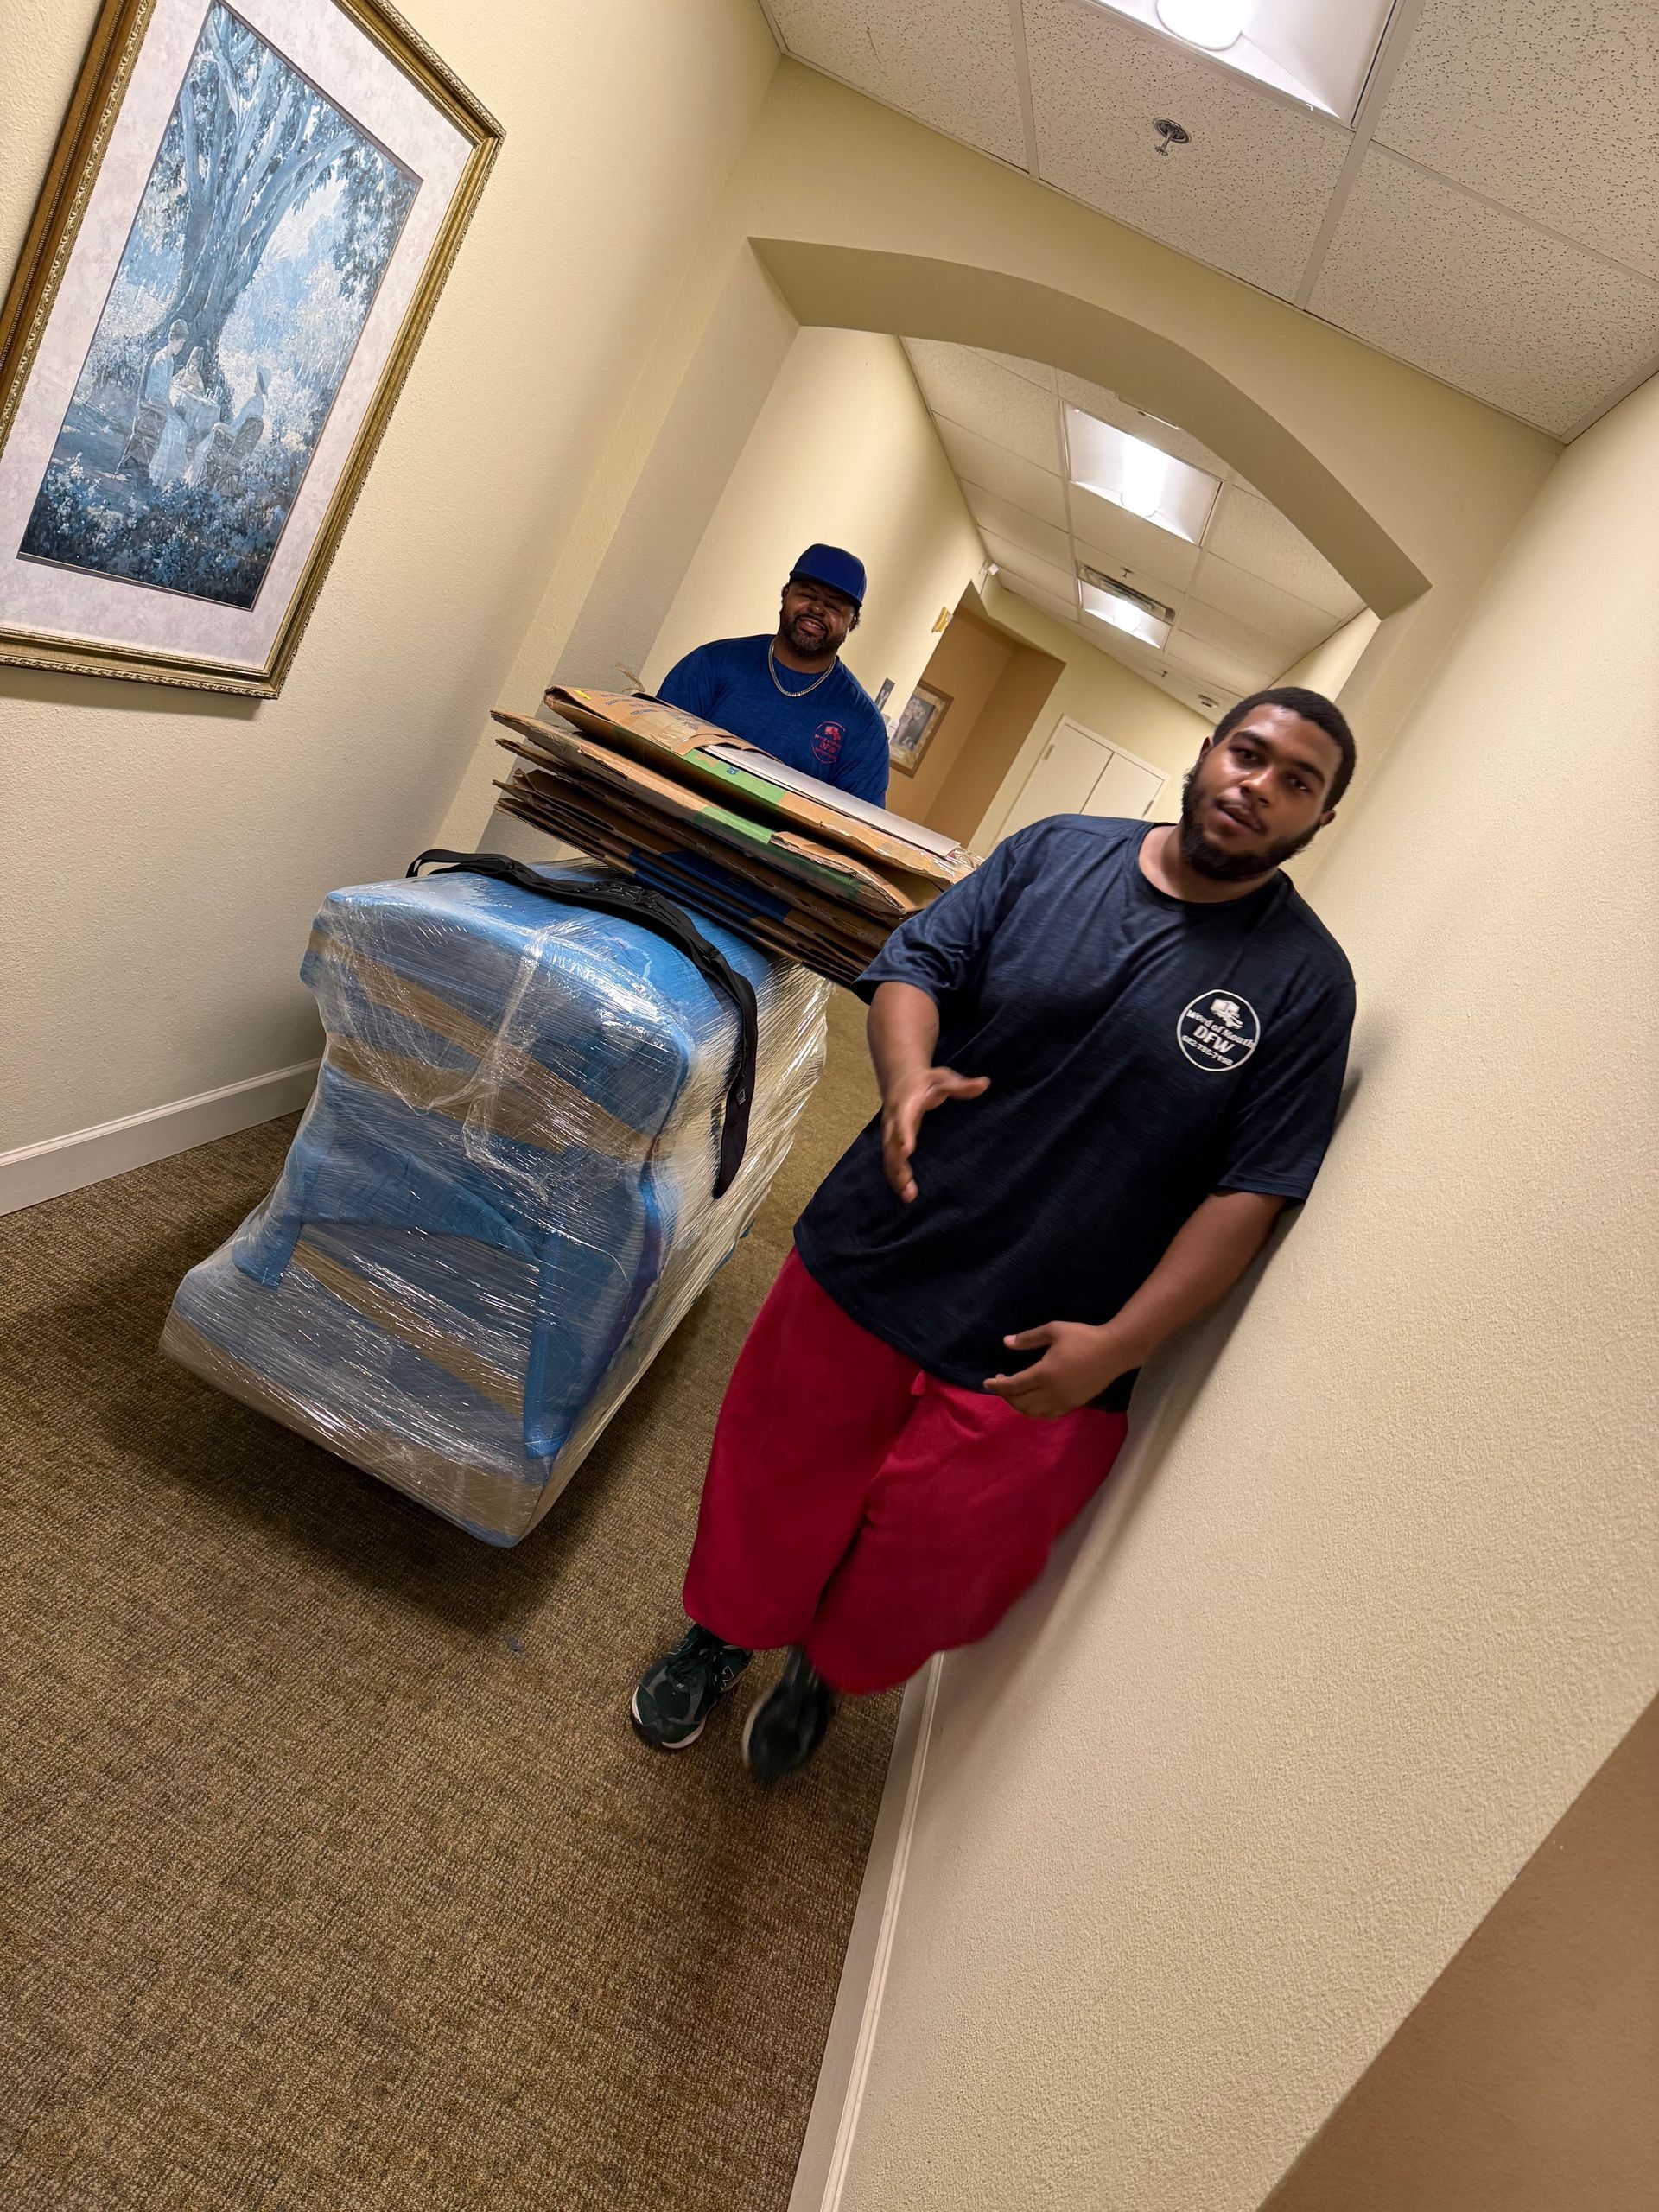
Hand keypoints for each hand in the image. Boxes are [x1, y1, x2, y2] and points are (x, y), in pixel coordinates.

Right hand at [881, 1067, 988, 1201]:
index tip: (908, 1150)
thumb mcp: (943, 1079)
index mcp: (905, 1106)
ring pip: (888, 1158)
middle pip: (891, 1146)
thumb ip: (961, 1085)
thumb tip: (984, 1084)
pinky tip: (906, 1194)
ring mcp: (890, 1134)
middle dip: (898, 1166)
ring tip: (909, 1197)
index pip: (903, 1122)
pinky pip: (889, 1162)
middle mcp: (893, 1122)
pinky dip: (895, 1178)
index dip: (904, 1135)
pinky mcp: (891, 1142)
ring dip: (896, 1177)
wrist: (900, 1078)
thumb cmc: (925, 1081)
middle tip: (907, 1185)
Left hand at [985, 1321, 1126, 1419]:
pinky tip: (1033, 1401)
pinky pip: (1049, 1414)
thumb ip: (1028, 1338)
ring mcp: (1063, 1401)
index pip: (1013, 1386)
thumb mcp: (1054, 1330)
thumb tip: (1006, 1343)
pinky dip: (1035, 1411)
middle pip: (1020, 1403)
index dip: (997, 1386)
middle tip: (1000, 1383)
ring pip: (1033, 1412)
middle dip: (1005, 1396)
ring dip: (1019, 1405)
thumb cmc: (1083, 1337)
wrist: (1114, 1351)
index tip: (986, 1382)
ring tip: (1014, 1393)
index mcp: (1044, 1374)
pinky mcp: (1074, 1405)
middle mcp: (1052, 1392)